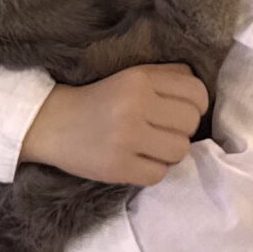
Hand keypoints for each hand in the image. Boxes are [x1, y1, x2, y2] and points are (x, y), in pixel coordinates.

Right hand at [19, 66, 209, 184]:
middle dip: (181, 131)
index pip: (196, 94)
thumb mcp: (132, 76)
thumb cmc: (99, 99)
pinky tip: (139, 162)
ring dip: (169, 153)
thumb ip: (168, 77)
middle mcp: (135, 106)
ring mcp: (126, 138)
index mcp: (140, 80)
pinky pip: (158, 175)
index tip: (182, 113)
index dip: (197, 107)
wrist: (51, 123)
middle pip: (190, 124)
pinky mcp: (116, 167)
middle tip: (162, 132)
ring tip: (151, 148)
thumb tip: (200, 93)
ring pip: (179, 151)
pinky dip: (153, 171)